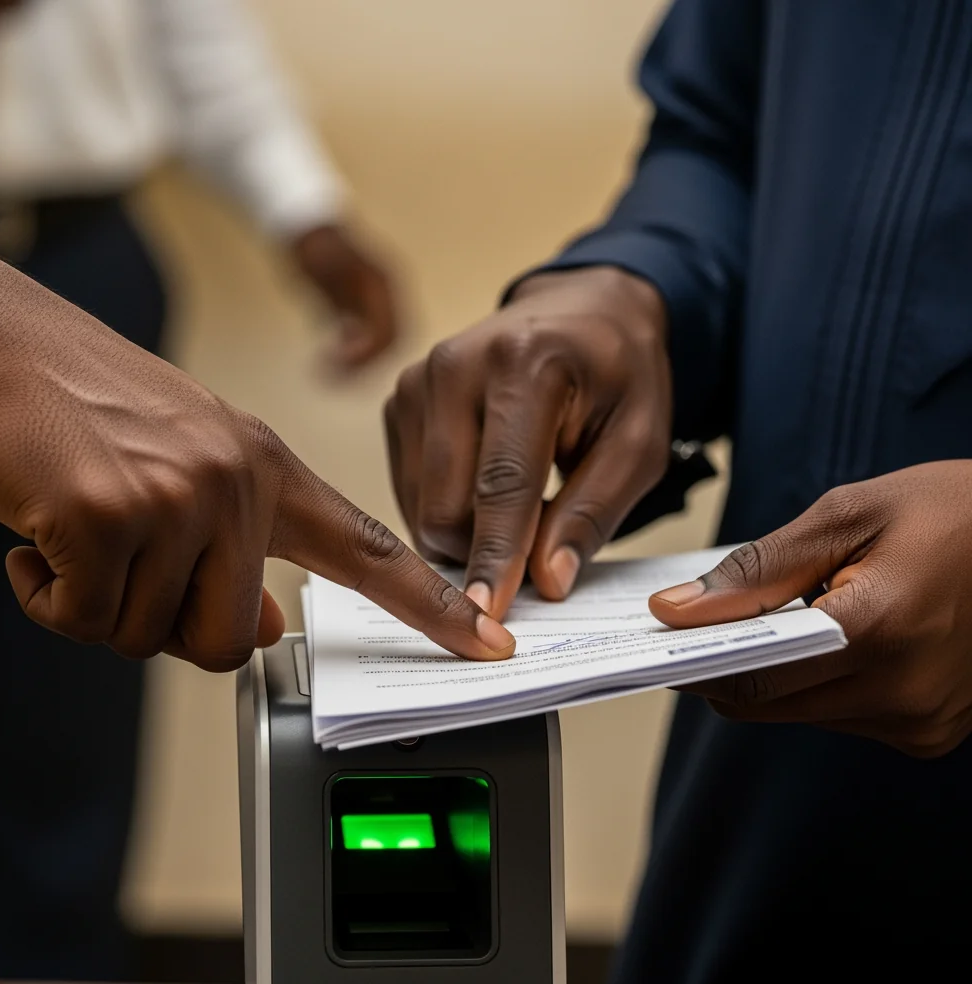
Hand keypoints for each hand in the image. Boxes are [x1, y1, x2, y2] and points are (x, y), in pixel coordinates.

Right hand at [0, 251, 513, 670]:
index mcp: (268, 467)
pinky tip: (36, 537)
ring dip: (100, 605)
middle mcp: (236, 481)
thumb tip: (272, 626)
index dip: (434, 605)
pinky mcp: (104, 516)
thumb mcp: (189, 464)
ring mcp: (175, 496)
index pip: (371, 549)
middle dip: (168, 625)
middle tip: (122, 564)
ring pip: (152, 636)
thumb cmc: (84, 407)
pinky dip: (48, 597)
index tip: (490, 642)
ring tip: (76, 532)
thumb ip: (243, 546)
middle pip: (234, 638)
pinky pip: (85, 622)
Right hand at [384, 266, 671, 619]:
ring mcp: (417, 381)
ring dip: (468, 533)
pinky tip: (486, 489)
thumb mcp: (639, 443)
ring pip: (422, 507)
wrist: (579, 313)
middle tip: (537, 553)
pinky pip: (412, 491)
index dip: (497, 556)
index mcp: (526, 364)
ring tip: (521, 508)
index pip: (503, 483)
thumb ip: (593, 512)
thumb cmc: (618, 377)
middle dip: (484, 553)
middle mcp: (455, 366)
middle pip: (446, 506)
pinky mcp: (399, 400)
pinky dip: (449, 510)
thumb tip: (545, 582)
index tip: (489, 616)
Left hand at [649, 462, 971, 757]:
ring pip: (798, 712)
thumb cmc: (953, 511)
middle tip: (703, 620)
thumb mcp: (848, 515)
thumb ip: (756, 570)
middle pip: (765, 704)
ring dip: (772, 672)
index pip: (750, 679)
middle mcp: (903, 696)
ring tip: (780, 614)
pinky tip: (826, 634)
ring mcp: (922, 722)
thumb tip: (675, 610)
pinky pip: (840, 715)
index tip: (659, 637)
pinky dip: (815, 681)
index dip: (695, 660)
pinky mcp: (931, 731)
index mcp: (879, 632)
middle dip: (725, 665)